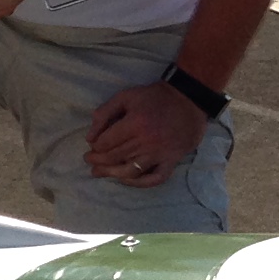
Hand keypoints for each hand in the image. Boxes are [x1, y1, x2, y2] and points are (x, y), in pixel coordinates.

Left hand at [82, 78, 209, 188]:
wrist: (189, 101)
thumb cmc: (155, 97)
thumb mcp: (127, 96)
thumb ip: (105, 112)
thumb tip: (90, 136)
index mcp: (134, 123)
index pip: (107, 142)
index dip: (95, 146)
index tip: (92, 145)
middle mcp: (146, 142)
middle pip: (115, 157)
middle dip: (98, 161)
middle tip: (89, 161)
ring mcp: (159, 154)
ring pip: (130, 170)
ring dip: (111, 173)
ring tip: (99, 173)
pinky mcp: (171, 161)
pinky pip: (155, 178)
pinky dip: (139, 183)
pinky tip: (126, 180)